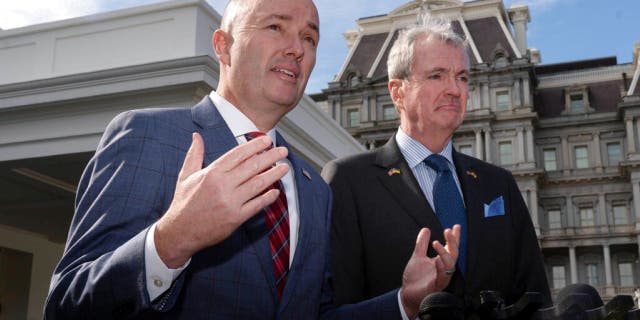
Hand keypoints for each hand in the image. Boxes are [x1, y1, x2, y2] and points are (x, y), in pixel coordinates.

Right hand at [155, 132, 287, 267]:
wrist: (180, 232)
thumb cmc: (184, 203)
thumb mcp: (186, 176)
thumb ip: (194, 154)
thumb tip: (196, 136)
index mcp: (212, 173)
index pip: (238, 154)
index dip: (255, 146)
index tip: (267, 140)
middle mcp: (222, 185)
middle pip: (252, 166)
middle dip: (270, 157)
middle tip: (282, 151)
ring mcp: (230, 202)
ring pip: (258, 184)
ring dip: (274, 175)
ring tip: (284, 167)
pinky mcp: (235, 218)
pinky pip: (256, 205)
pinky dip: (268, 198)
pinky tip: (276, 191)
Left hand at [400, 227, 458, 318]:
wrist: (408, 294)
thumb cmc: (415, 278)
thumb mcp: (417, 257)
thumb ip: (421, 244)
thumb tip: (426, 229)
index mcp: (441, 261)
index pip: (450, 247)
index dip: (454, 237)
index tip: (456, 226)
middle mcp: (443, 269)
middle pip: (453, 254)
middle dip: (453, 242)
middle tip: (448, 231)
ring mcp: (441, 278)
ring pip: (450, 265)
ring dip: (444, 253)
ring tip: (436, 243)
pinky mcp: (436, 286)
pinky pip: (442, 278)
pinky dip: (441, 268)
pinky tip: (436, 260)